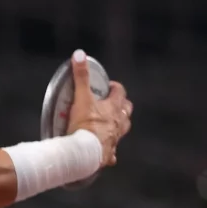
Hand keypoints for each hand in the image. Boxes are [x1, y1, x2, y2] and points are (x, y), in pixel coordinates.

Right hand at [66, 50, 132, 166]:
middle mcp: (118, 123)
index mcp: (113, 108)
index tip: (108, 86)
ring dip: (120, 125)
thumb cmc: (84, 125)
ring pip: (123, 129)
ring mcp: (115, 139)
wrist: (84, 153)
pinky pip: (112, 152)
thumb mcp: (81, 98)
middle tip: (112, 104)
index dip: (115, 87)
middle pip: (127, 111)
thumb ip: (81, 77)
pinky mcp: (108, 154)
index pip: (120, 92)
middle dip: (122, 106)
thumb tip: (80, 54)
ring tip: (112, 125)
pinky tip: (107, 153)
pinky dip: (110, 151)